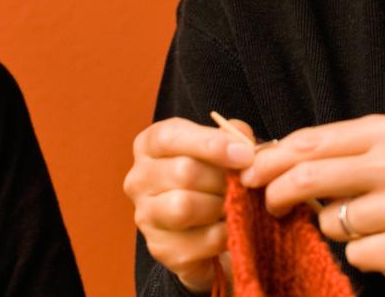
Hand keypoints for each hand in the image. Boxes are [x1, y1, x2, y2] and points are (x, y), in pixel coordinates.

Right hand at [124, 117, 256, 293]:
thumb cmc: (213, 174)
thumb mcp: (223, 146)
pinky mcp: (161, 248)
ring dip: (220, 206)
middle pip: (182, 172)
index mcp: (148, 146)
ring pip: (184, 207)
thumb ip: (234, 136)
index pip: (168, 138)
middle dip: (222, 179)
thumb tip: (243, 147)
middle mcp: (139, 179)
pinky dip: (224, 234)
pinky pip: (199, 241)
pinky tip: (231, 227)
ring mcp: (145, 216)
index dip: (210, 144)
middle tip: (245, 184)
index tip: (245, 155)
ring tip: (234, 204)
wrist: (208, 223)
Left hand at [240, 114, 384, 293]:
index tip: (249, 173)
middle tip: (271, 205)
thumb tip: (276, 158)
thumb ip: (345, 153)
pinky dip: (363, 255)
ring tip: (369, 226)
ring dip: (336, 230)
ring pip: (331, 222)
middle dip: (277, 193)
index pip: (311, 141)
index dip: (271, 159)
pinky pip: (355, 254)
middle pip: (308, 176)